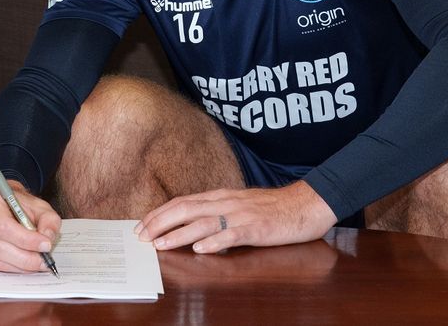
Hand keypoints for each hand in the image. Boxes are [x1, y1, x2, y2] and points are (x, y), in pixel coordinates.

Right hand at [0, 182, 60, 272]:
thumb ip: (49, 220)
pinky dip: (8, 269)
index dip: (25, 239)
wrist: (6, 206)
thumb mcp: (40, 207)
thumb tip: (47, 238)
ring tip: (35, 263)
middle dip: (24, 258)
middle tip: (43, 261)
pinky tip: (20, 263)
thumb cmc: (21, 207)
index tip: (45, 246)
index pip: (3, 225)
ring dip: (18, 266)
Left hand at [134, 180, 336, 253]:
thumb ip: (216, 212)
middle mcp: (226, 203)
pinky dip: (215, 241)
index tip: (142, 225)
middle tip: (142, 237)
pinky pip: (233, 234)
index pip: (183, 201)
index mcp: (221, 197)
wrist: (305, 204)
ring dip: (179, 234)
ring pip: (204, 222)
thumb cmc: (272, 208)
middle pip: (186, 209)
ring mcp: (241, 215)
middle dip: (160, 222)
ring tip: (161, 245)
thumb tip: (190, 224)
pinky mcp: (257, 229)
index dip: (160, 213)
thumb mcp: (239, 205)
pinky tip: (202, 249)